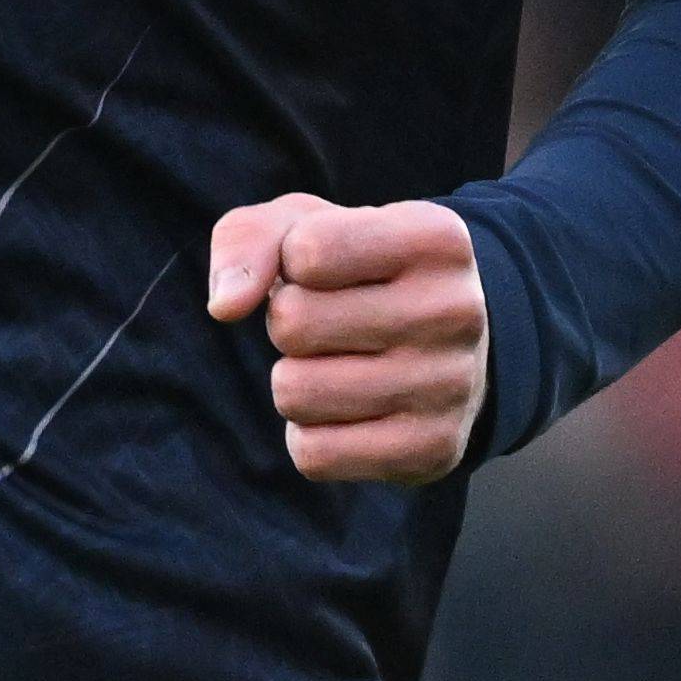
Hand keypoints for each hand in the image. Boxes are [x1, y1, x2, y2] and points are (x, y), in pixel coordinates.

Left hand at [209, 193, 488, 482]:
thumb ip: (250, 239)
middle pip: (292, 323)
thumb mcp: (308, 225)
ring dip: (296, 380)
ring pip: (295, 393)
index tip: (326, 268)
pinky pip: (313, 454)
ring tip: (340, 365)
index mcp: (434, 239)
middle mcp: (456, 310)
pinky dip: (310, 434)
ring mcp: (450, 386)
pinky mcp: (433, 450)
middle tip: (331, 323)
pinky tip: (349, 412)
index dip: (291, 262)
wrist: (452, 346)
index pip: (307, 252)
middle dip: (288, 323)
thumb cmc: (362, 271)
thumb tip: (225, 306)